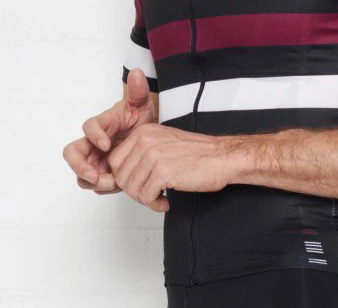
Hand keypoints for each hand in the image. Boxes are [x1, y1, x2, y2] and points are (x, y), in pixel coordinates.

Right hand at [62, 68, 155, 194]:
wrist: (148, 133)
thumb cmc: (140, 115)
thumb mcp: (142, 103)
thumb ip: (138, 90)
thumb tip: (136, 73)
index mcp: (101, 124)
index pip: (88, 127)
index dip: (94, 136)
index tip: (107, 145)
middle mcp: (93, 142)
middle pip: (72, 154)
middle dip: (81, 166)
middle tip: (97, 176)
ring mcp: (96, 159)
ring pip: (81, 174)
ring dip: (93, 181)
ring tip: (113, 183)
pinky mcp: (103, 173)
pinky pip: (95, 184)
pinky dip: (105, 188)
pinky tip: (120, 187)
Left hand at [108, 123, 239, 211]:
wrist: (222, 157)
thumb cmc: (198, 153)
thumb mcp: (164, 142)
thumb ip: (142, 153)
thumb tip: (123, 174)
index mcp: (144, 132)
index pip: (115, 160)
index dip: (124, 177)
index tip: (138, 183)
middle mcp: (146, 141)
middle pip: (120, 176)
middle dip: (133, 191)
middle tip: (149, 194)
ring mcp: (154, 156)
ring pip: (131, 189)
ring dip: (144, 199)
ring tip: (159, 198)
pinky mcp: (163, 172)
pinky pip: (145, 197)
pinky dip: (154, 204)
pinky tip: (166, 201)